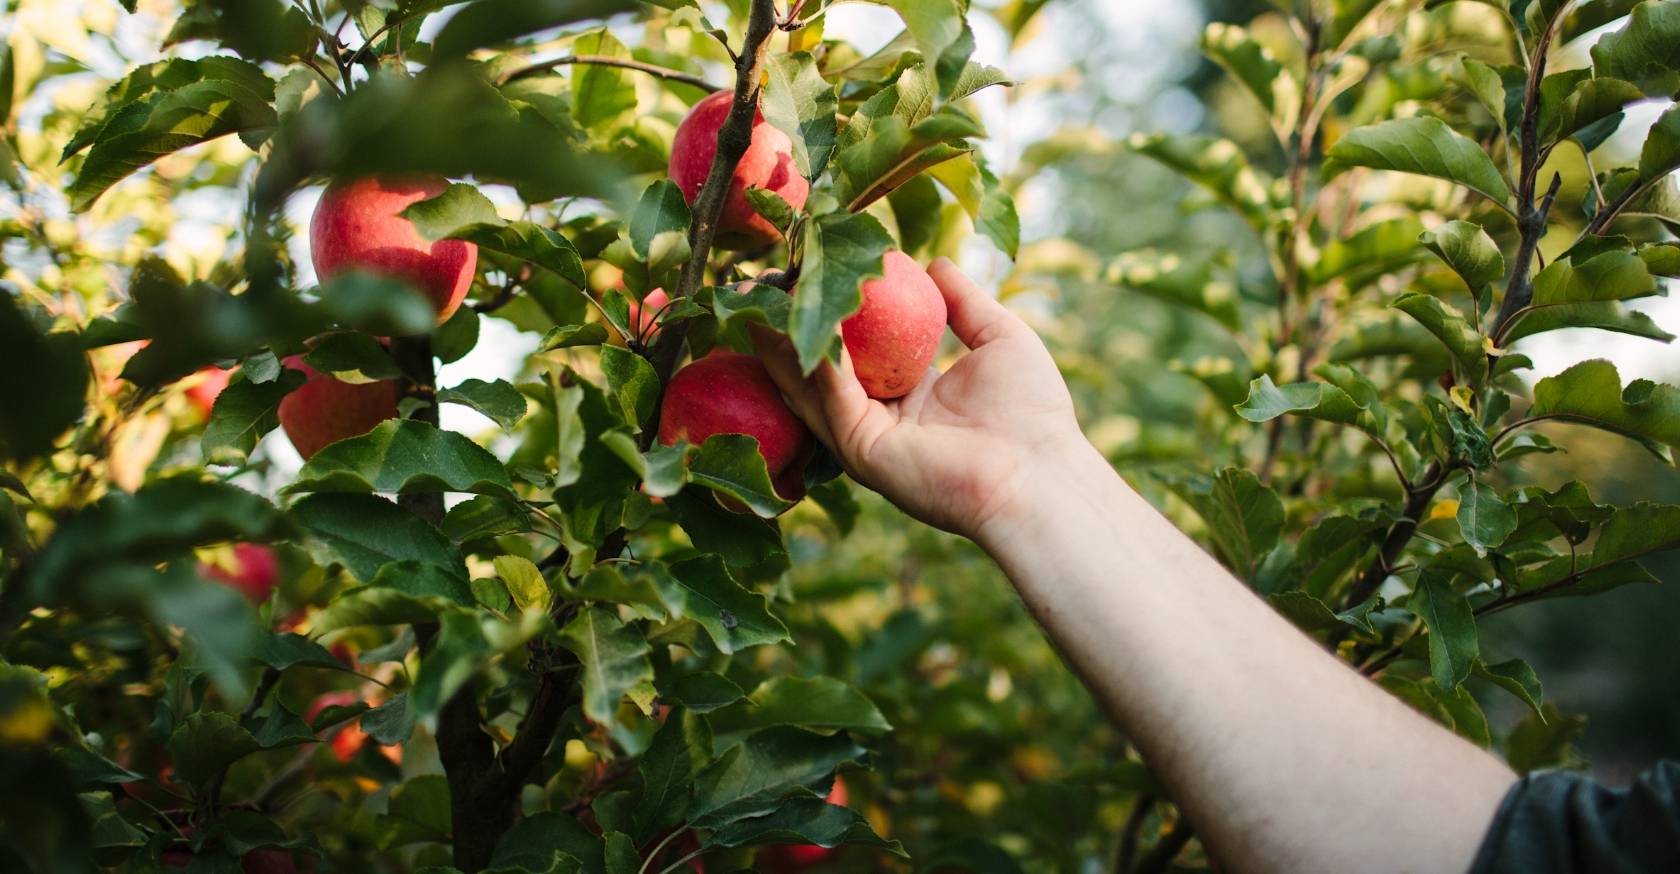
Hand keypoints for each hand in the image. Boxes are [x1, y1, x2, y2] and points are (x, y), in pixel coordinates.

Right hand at [752, 258, 1087, 539]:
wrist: (1040, 473)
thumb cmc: (1032, 412)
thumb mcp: (999, 338)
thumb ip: (964, 302)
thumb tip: (935, 262)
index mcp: (910, 395)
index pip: (855, 352)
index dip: (830, 314)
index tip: (806, 275)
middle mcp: (880, 417)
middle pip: (818, 369)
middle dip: (786, 327)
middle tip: (756, 284)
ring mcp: (866, 438)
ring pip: (810, 386)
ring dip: (781, 343)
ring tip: (756, 299)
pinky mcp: (863, 452)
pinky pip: (834, 398)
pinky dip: (820, 360)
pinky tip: (809, 322)